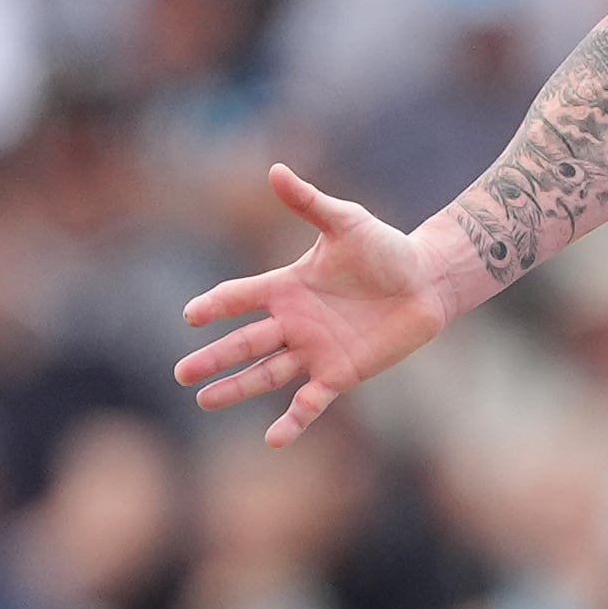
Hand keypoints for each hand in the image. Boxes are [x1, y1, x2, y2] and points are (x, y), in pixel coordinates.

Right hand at [175, 164, 446, 445]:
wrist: (426, 281)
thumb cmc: (385, 248)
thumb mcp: (346, 222)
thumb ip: (309, 203)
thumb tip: (275, 170)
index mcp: (287, 286)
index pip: (241, 297)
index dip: (217, 306)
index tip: (192, 315)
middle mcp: (294, 322)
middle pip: (245, 343)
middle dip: (214, 358)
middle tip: (181, 374)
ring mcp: (314, 351)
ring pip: (267, 373)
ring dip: (237, 388)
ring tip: (204, 400)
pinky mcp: (340, 374)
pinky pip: (311, 402)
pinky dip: (293, 420)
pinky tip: (273, 439)